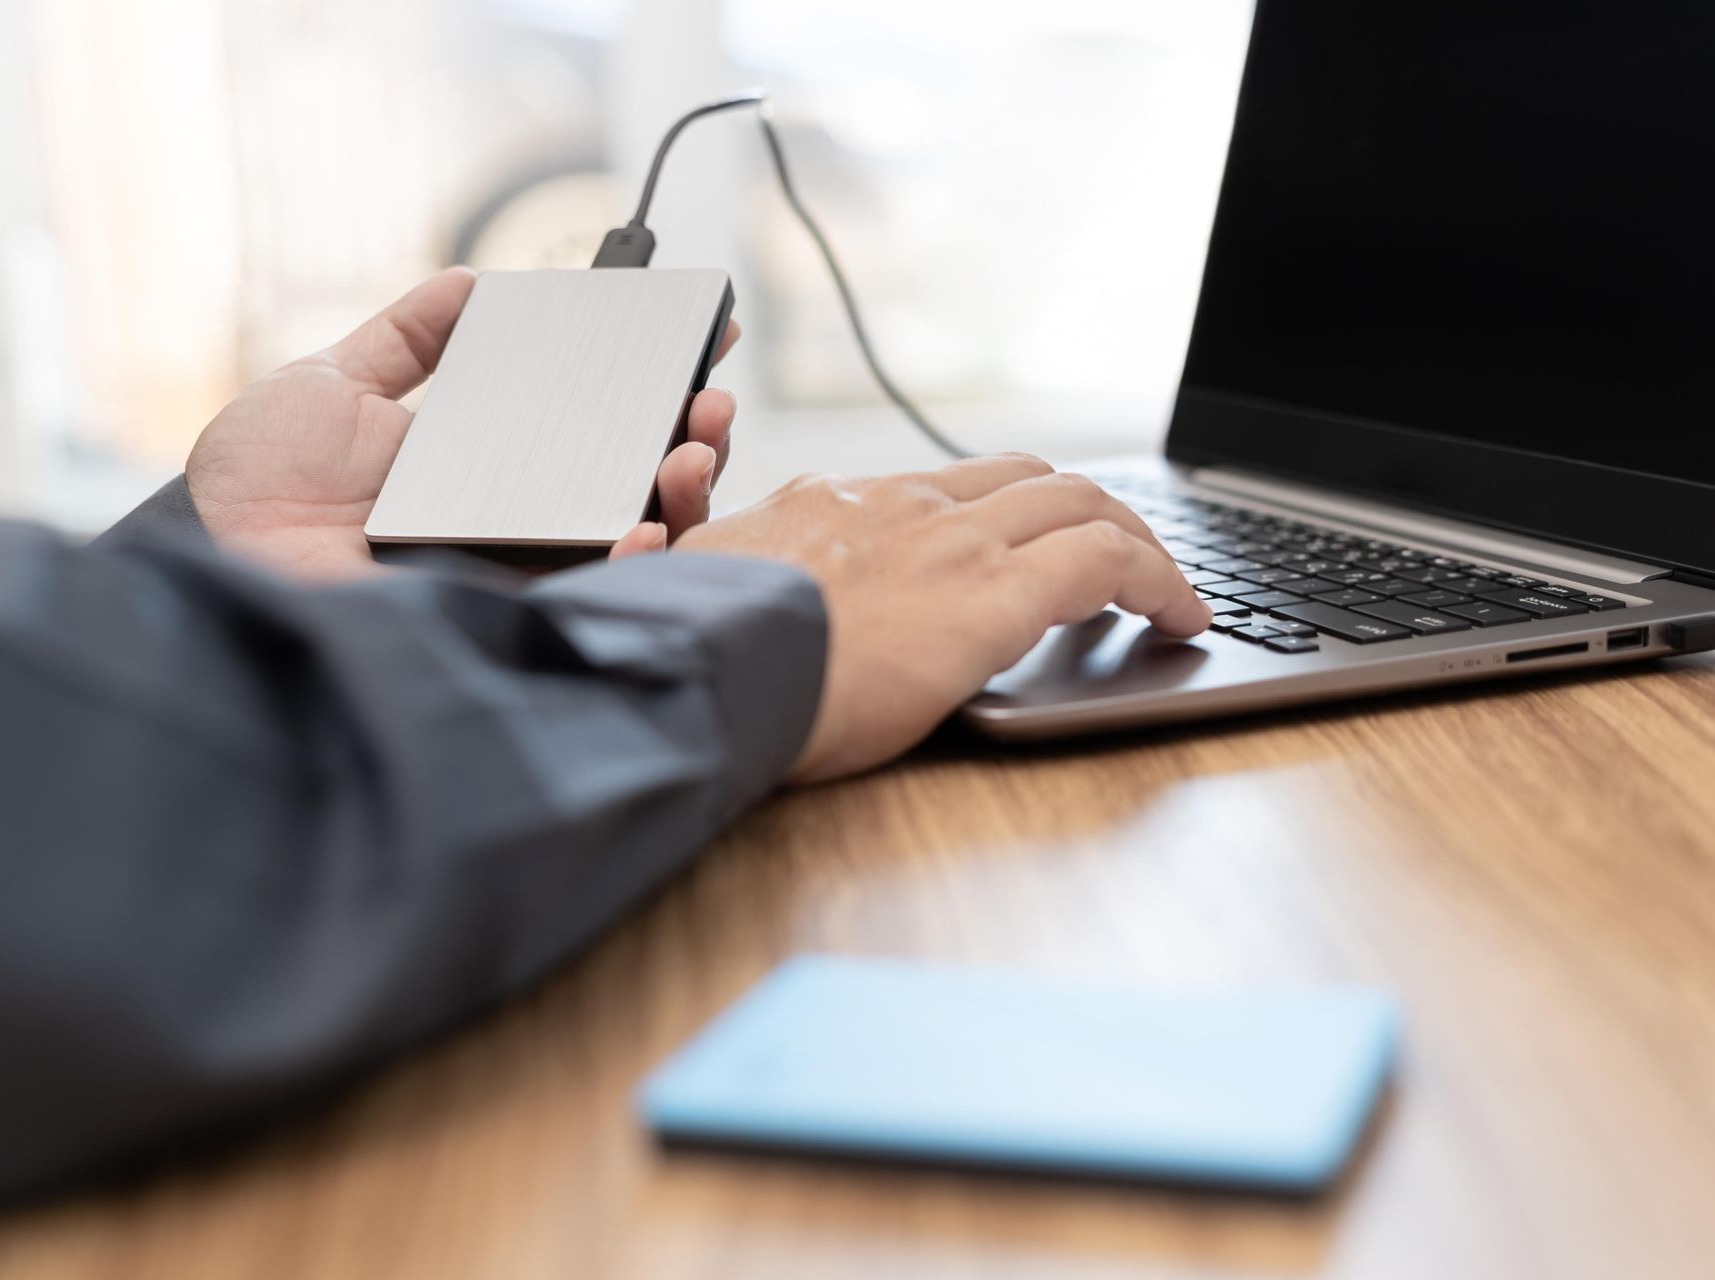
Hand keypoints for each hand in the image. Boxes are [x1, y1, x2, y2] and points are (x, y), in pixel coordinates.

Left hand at [184, 268, 739, 580]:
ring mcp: (510, 566)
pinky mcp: (495, 612)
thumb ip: (406, 339)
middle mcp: (513, 516)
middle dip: (690, 443)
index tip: (701, 338)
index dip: (655, 388)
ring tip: (691, 454)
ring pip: (628, 541)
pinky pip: (580, 596)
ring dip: (679, 498)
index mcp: (488, 461)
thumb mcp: (335, 382)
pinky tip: (641, 530)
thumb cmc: (258, 476)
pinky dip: (625, 567)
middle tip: (709, 404)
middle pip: (633, 485)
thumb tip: (469, 281)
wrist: (209, 546)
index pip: (597, 424)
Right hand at [674, 454, 1210, 781]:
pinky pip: (1108, 562)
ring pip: (1080, 501)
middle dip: (1085, 507)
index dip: (1001, 510)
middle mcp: (902, 507)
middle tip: (1119, 549)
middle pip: (1026, 477)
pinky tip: (1182, 618)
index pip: (943, 487)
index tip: (1018, 542)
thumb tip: (664, 554)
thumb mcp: (685, 588)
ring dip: (1134, 535)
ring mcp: (951, 543)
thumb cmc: (688, 648)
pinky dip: (1160, 580)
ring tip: (1164, 583)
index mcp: (834, 505)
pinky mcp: (992, 596)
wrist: (699, 668)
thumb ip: (695, 559)